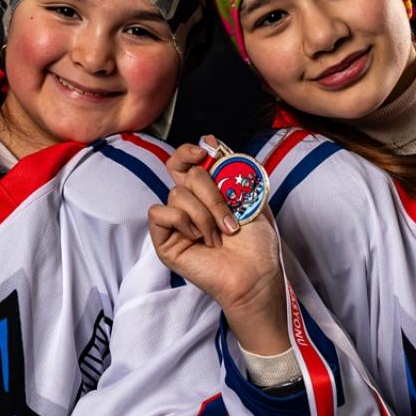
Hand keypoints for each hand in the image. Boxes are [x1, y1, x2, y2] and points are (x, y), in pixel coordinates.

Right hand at [150, 136, 289, 354]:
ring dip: (204, 215)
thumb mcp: (250, 197)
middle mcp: (188, 206)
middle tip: (229, 220)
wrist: (255, 274)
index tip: (205, 153)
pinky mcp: (164, 241)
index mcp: (206, 193)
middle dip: (212, 195)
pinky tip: (197, 239)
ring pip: (176, 194)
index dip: (189, 152)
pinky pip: (159, 213)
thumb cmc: (256, 243)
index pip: (184, 162)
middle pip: (185, 175)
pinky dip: (181, 221)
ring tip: (217, 237)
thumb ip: (231, 168)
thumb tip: (209, 140)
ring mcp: (175, 224)